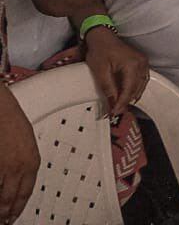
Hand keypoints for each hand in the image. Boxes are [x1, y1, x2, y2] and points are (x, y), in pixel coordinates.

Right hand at [0, 85, 37, 224]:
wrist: (0, 107)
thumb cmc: (10, 120)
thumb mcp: (25, 143)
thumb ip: (22, 163)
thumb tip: (16, 178)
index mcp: (32, 161)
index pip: (27, 192)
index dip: (19, 206)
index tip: (14, 215)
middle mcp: (20, 167)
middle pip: (13, 198)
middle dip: (6, 212)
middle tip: (4, 221)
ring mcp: (5, 167)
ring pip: (1, 195)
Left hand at [83, 27, 149, 116]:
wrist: (103, 37)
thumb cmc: (100, 50)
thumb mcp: (100, 71)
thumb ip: (108, 88)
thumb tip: (112, 104)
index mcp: (132, 65)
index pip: (129, 90)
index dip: (121, 103)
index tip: (114, 113)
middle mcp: (141, 64)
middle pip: (137, 89)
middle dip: (126, 102)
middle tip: (114, 111)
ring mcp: (143, 63)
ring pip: (141, 86)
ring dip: (131, 96)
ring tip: (119, 105)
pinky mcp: (142, 63)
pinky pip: (142, 80)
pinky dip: (135, 89)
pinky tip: (128, 94)